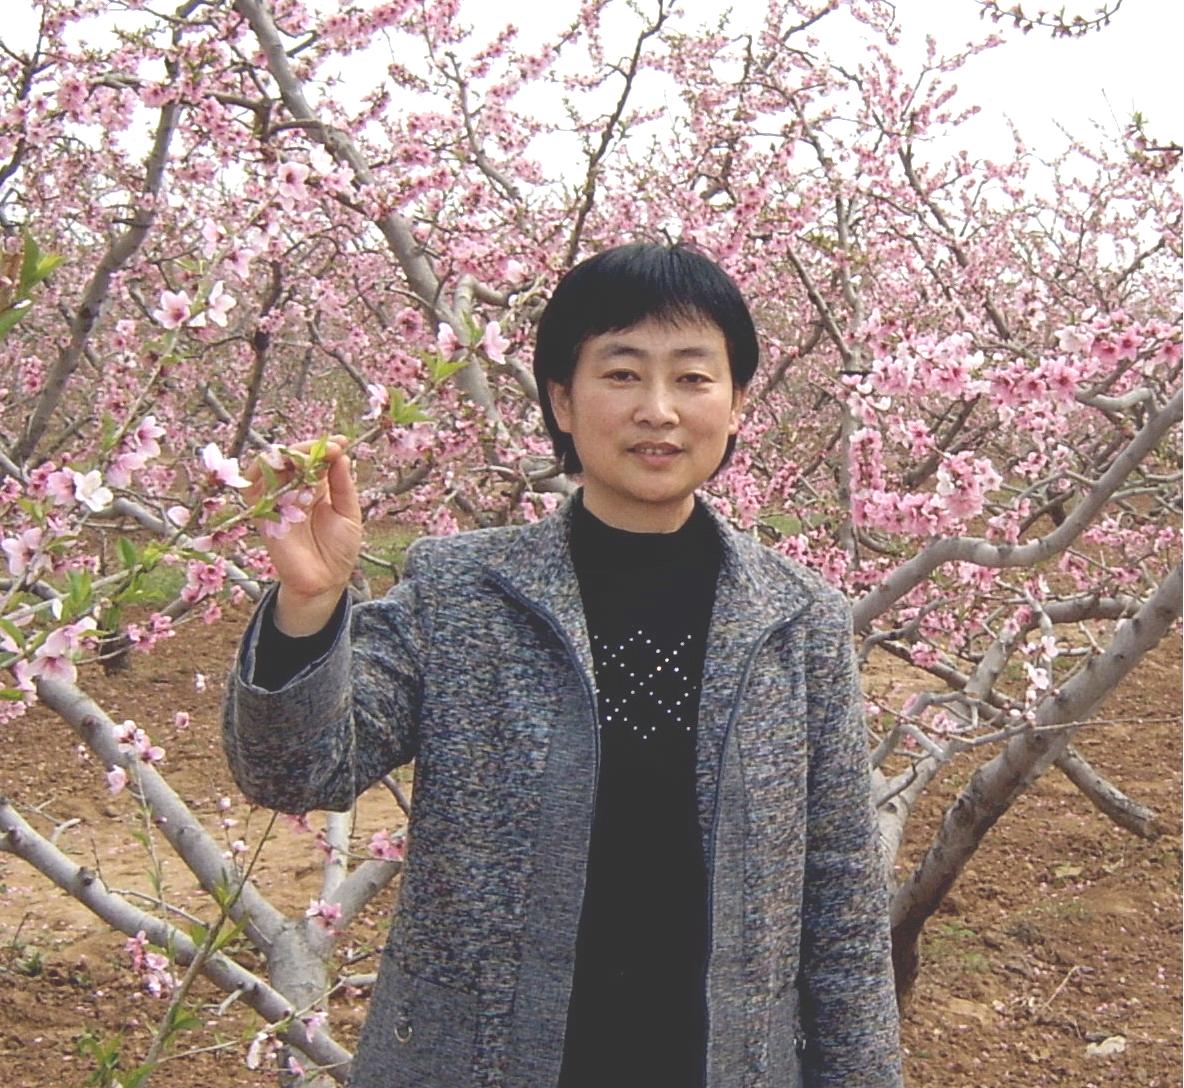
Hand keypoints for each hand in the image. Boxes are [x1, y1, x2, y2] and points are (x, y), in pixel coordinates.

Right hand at [244, 435, 362, 634]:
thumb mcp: (349, 513)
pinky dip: (261, 470)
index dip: (325, 447)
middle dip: (308, 448)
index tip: (341, 442)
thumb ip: (343, 485)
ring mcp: (277, 500)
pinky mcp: (262, 514)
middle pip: (291, 458)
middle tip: (328, 448)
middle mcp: (294, 490)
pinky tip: (282, 464)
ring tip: (307, 455)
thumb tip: (341, 454)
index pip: (315, 459)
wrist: (326, 581)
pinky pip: (252, 487)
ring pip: (271, 466)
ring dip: (288, 455)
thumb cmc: (339, 549)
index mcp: (317, 487)